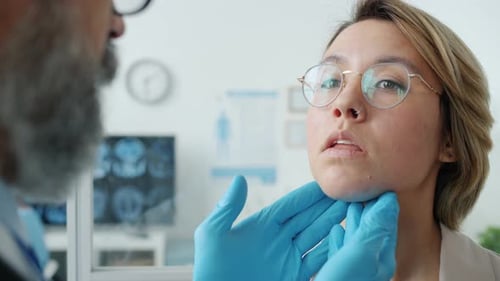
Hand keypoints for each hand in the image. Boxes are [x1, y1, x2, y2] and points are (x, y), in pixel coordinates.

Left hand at [193, 175, 347, 280]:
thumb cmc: (211, 272)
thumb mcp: (213, 236)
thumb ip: (227, 208)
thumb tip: (239, 178)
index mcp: (261, 227)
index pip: (290, 205)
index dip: (309, 194)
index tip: (328, 182)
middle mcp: (278, 241)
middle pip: (309, 218)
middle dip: (329, 205)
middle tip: (350, 192)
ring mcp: (288, 259)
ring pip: (317, 237)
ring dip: (335, 224)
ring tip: (354, 210)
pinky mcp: (295, 278)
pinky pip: (318, 262)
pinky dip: (332, 250)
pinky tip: (345, 239)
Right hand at [315, 192, 398, 280]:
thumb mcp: (358, 253)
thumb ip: (373, 228)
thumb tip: (389, 200)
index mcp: (379, 258)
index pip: (385, 223)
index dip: (381, 202)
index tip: (377, 183)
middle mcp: (369, 264)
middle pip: (370, 229)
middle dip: (366, 208)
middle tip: (363, 188)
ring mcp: (353, 269)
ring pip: (355, 238)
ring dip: (352, 220)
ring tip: (349, 203)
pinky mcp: (336, 274)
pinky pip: (341, 250)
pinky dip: (339, 237)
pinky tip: (335, 230)